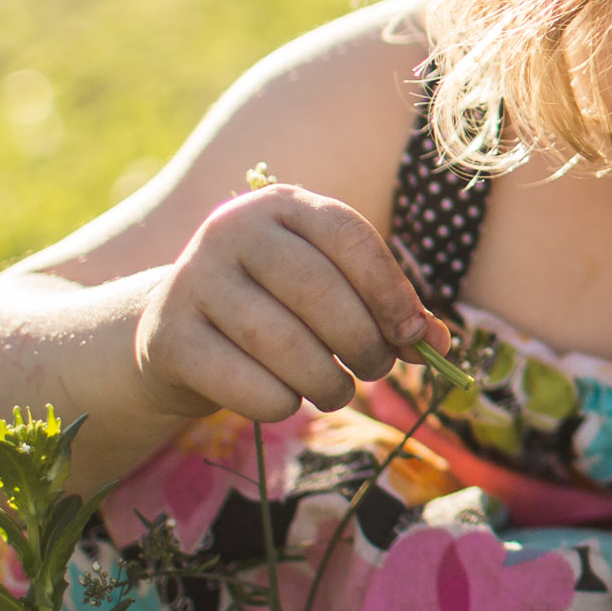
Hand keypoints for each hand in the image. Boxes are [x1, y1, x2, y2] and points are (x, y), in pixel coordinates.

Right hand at [133, 182, 450, 422]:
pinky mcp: (169, 338)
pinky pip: (248, 385)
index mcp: (281, 206)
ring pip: (283, 343)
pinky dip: (282, 405)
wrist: (177, 336)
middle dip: (364, 343)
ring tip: (337, 391)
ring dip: (328, 382)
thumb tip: (441, 344)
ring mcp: (192, 281)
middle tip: (376, 369)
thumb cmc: (274, 310)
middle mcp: (231, 230)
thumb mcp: (332, 295)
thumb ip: (389, 313)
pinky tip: (285, 400)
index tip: (413, 334)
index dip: (390, 290)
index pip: (348, 236)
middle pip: (318, 291)